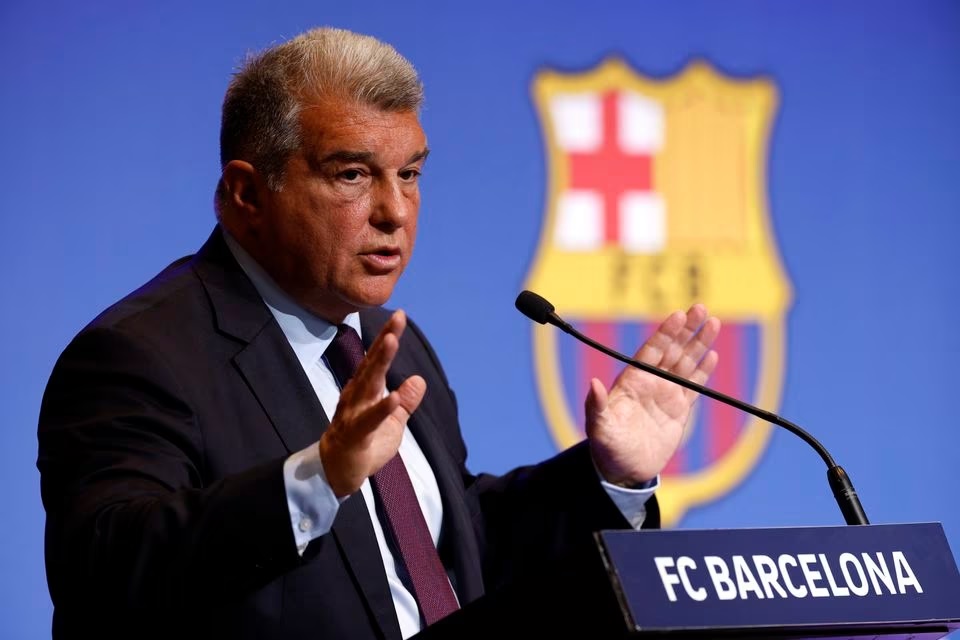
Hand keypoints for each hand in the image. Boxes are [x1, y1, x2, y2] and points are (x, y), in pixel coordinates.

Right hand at [318, 310, 425, 496]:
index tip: (400, 315)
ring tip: (392, 342)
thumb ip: (405, 402)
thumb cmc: (365, 442)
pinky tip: (393, 397)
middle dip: (385, 340)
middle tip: (397, 318)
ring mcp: (353, 413)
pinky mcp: (355, 434)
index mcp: (366, 389)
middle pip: (372, 363)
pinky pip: (368, 420)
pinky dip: (381, 409)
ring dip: (379, 362)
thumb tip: (419, 379)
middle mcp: (357, 395)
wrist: (338, 471)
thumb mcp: (393, 422)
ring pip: (367, 384)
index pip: (377, 359)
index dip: (388, 336)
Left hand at [585, 304, 719, 485]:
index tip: (678, 315)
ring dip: (699, 344)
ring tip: (713, 323)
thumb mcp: (598, 426)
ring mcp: (666, 395)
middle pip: (673, 350)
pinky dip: (703, 371)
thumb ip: (596, 404)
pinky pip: (694, 387)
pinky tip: (712, 355)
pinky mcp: (678, 411)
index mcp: (632, 381)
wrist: (623, 471)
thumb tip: (594, 383)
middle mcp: (650, 383)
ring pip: (686, 363)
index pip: (652, 350)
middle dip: (687, 329)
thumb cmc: (606, 447)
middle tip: (701, 308)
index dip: (665, 333)